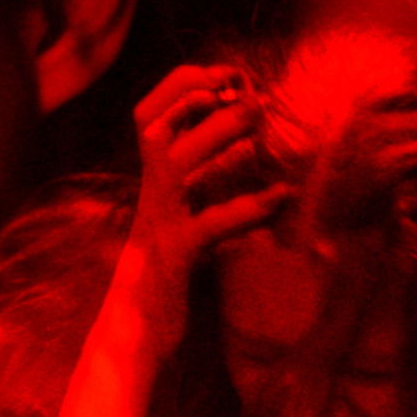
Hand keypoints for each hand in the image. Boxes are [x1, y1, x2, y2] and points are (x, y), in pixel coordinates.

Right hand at [110, 65, 289, 361]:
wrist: (134, 339)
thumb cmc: (165, 282)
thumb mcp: (187, 222)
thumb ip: (205, 187)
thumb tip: (245, 149)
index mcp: (152, 186)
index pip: (148, 116)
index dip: (180, 88)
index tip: (224, 77)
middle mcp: (149, 198)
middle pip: (155, 128)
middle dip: (200, 101)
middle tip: (251, 96)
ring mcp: (159, 227)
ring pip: (175, 164)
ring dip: (217, 138)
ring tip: (260, 129)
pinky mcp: (175, 259)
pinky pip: (210, 224)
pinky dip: (247, 207)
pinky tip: (282, 196)